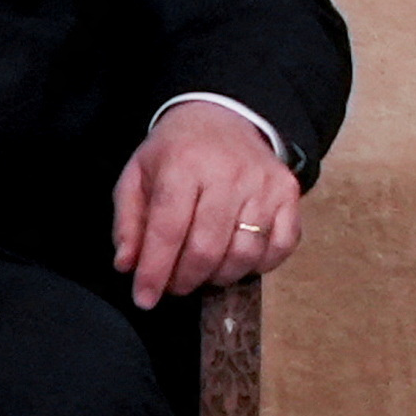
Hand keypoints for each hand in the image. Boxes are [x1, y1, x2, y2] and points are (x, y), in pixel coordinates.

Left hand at [112, 96, 300, 308]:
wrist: (222, 117)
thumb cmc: (175, 152)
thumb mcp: (137, 175)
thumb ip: (128, 221)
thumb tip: (127, 265)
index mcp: (183, 164)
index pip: (167, 229)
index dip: (154, 271)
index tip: (144, 298)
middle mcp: (228, 172)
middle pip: (207, 248)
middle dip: (185, 279)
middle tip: (173, 285)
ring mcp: (263, 184)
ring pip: (244, 254)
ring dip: (219, 277)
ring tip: (201, 271)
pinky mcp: (288, 193)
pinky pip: (280, 246)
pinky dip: (258, 266)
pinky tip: (236, 259)